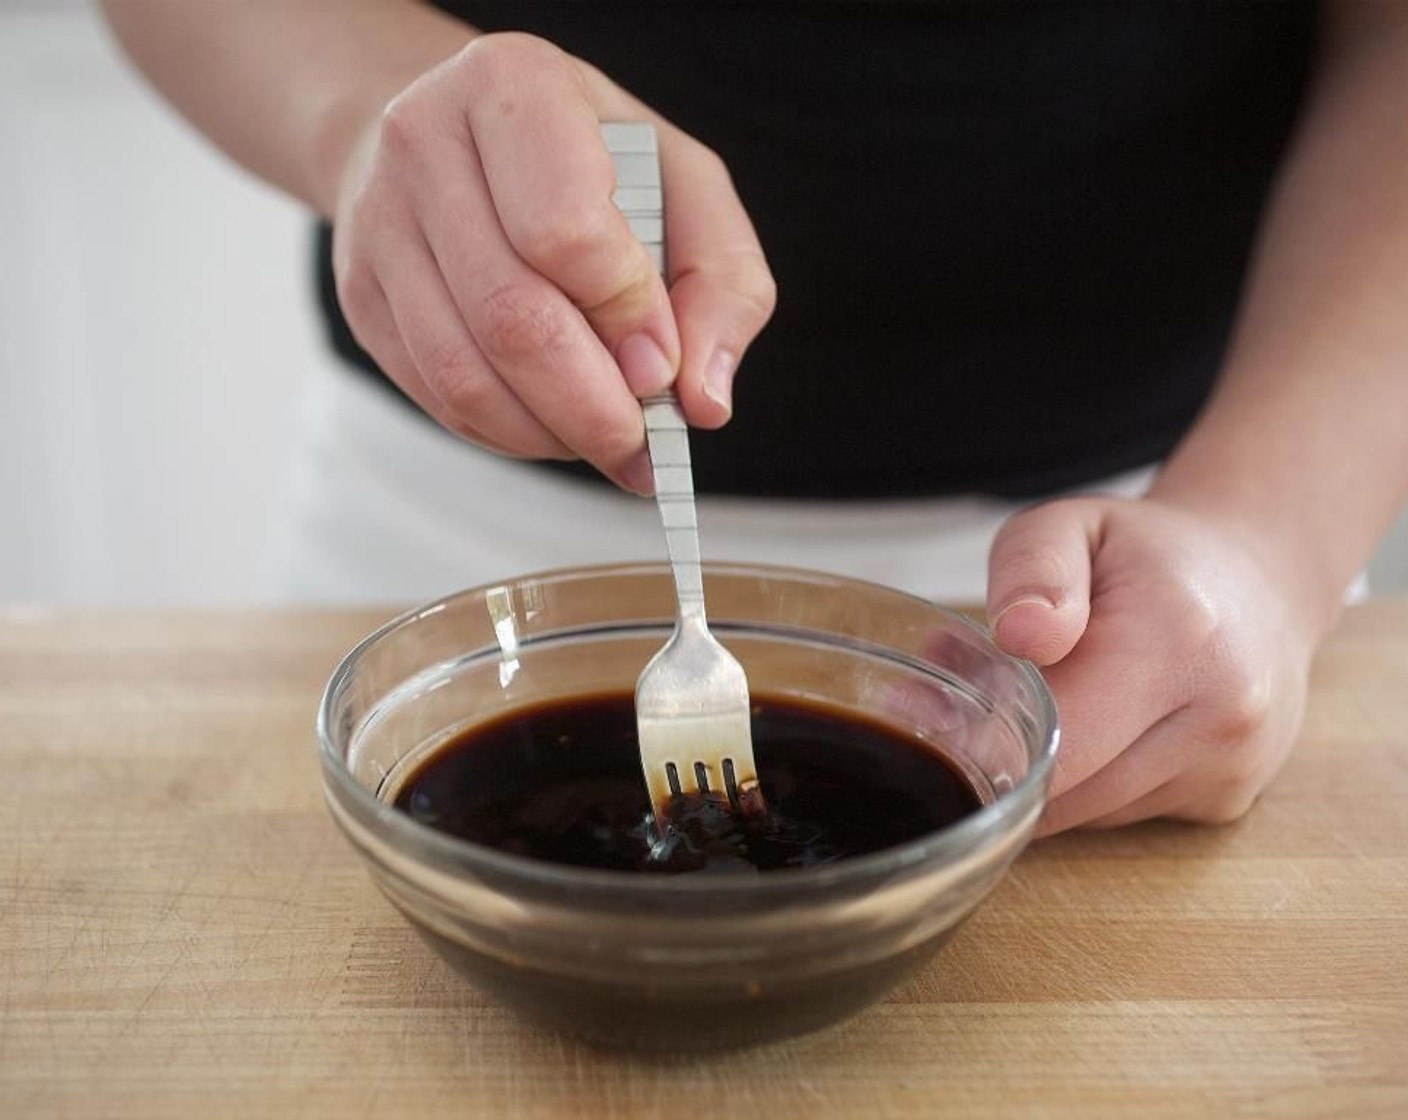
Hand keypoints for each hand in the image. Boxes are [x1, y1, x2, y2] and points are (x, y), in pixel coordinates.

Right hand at [329, 32, 775, 491]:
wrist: (458, 137)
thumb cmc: (590, 160)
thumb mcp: (685, 183)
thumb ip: (722, 283)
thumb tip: (704, 400)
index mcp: (514, 90)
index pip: (565, 232)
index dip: (624, 317)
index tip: (663, 367)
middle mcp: (425, 144)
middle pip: (511, 318)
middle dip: (594, 408)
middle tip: (644, 446)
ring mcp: (379, 224)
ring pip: (464, 376)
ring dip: (552, 435)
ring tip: (607, 442)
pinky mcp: (360, 295)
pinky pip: (437, 397)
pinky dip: (509, 434)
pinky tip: (554, 425)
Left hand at [985, 495, 1322, 834]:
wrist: (1259, 576)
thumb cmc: (1144, 551)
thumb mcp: (1068, 525)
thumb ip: (1031, 569)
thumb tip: (1020, 634)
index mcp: (1177, 639)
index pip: (1058, 741)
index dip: (983, 739)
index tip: (937, 712)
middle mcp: (1220, 715)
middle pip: (1066, 792)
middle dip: (1006, 759)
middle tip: (970, 706)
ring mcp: (1231, 767)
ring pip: (1087, 814)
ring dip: (1048, 775)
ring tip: (1043, 705)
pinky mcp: (1227, 799)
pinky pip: (1121, 816)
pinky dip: (1090, 784)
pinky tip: (1095, 728)